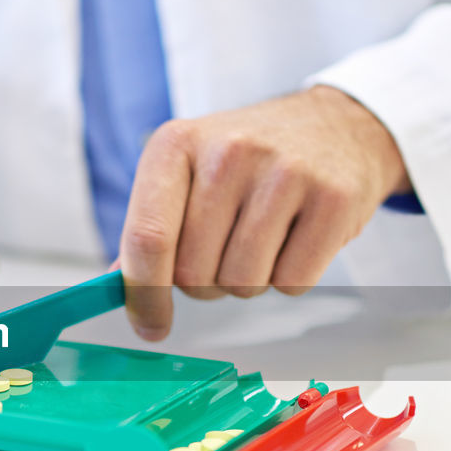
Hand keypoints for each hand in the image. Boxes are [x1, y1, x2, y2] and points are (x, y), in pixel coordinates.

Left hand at [117, 85, 409, 339]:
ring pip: (242, 283)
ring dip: (247, 282)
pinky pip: (293, 283)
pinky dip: (290, 279)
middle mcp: (229, 151)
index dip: (145, 296)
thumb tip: (115, 287)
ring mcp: (286, 171)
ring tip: (262, 241)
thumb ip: (149, 228)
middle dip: (205, 283)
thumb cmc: (248, 160)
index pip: (148, 238)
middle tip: (224, 251)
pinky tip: (296, 239)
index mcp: (176, 144)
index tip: (150, 326)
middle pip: (194, 274)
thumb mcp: (187, 171)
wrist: (335, 125)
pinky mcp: (334, 198)